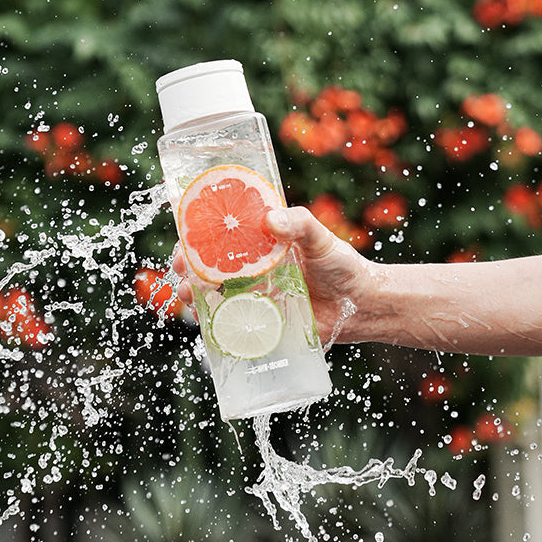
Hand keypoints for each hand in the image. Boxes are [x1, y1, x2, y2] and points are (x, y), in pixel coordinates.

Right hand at [172, 206, 372, 344]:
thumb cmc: (342, 266)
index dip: (198, 233)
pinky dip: (213, 322)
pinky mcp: (261, 322)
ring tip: (188, 294)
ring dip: (194, 293)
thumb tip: (271, 219)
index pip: (224, 234)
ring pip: (213, 294)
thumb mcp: (321, 238)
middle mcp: (254, 268)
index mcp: (263, 243)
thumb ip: (300, 224)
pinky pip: (230, 322)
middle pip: (209, 265)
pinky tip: (205, 320)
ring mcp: (255, 296)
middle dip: (188, 266)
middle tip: (180, 269)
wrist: (361, 306)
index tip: (185, 234)